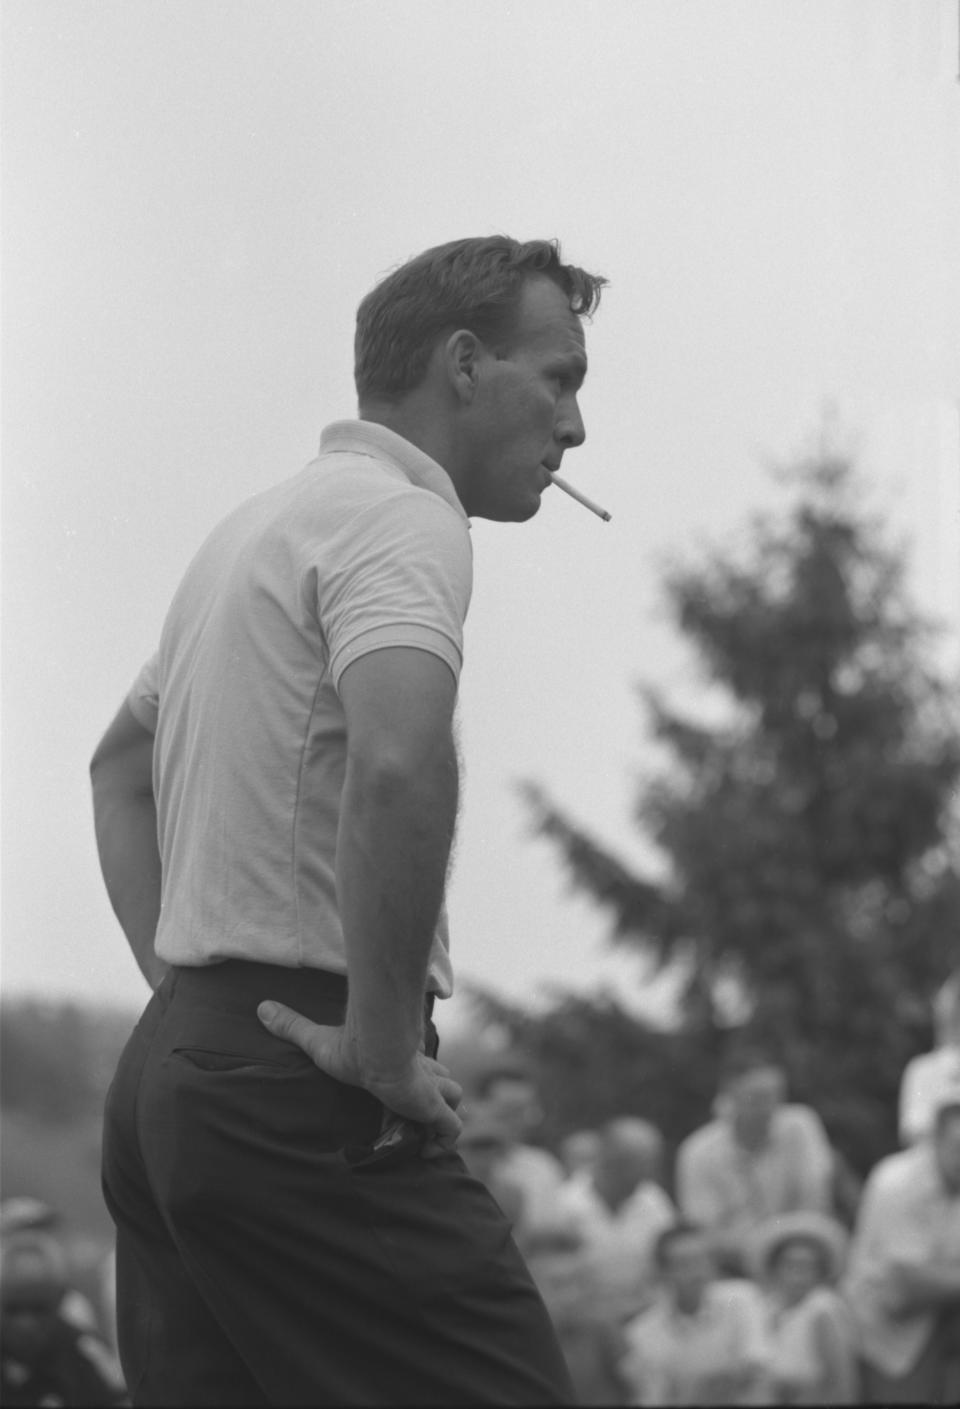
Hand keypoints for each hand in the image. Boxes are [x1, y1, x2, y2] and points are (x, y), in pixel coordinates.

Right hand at [257, 1000, 462, 1156]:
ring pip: (453, 1099)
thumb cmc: (350, 1046)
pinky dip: (442, 1141)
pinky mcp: (435, 1107)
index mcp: (399, 1061)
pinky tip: (424, 1149)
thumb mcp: (316, 1042)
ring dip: (439, 1117)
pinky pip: (451, 1130)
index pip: (417, 1070)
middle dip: (431, 1100)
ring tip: (419, 1134)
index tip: (397, 1101)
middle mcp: (420, 1074)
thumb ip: (292, 1027)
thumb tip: (261, 1007)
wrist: (375, 1047)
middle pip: (440, 1084)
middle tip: (409, 1121)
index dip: (412, 1083)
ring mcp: (431, 1091)